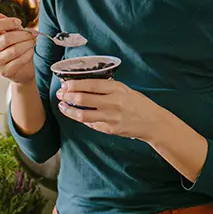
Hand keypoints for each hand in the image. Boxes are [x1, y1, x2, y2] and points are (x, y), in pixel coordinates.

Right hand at [0, 14, 34, 84]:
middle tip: (34, 34)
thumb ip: (7, 24)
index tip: (19, 22)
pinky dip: (28, 54)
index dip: (7, 22)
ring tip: (34, 42)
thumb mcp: (13, 33)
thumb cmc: (16, 46)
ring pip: (14, 50)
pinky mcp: (4, 72)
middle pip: (6, 38)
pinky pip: (19, 61)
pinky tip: (31, 51)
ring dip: (28, 44)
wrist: (22, 68)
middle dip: (23, 35)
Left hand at [57, 79, 172, 140]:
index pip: (90, 84)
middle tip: (60, 94)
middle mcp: (113, 103)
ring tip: (62, 106)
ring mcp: (111, 117)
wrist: (152, 122)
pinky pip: (91, 124)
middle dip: (67, 96)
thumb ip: (107, 87)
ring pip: (82, 115)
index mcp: (117, 89)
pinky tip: (76, 115)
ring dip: (69, 110)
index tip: (65, 84)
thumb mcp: (125, 89)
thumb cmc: (138, 103)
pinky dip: (81, 119)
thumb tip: (84, 85)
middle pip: (83, 99)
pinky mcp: (110, 129)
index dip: (74, 84)